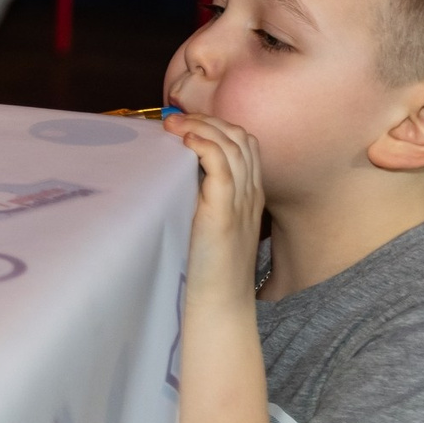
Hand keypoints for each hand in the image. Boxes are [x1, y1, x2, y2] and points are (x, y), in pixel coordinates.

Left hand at [163, 111, 264, 299]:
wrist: (219, 304)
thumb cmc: (208, 270)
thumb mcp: (210, 226)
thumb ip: (202, 200)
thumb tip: (175, 176)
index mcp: (249, 196)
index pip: (243, 144)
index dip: (216, 125)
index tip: (185, 123)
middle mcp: (250, 194)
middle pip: (240, 138)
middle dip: (208, 120)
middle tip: (175, 118)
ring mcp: (240, 202)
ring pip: (232, 146)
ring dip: (201, 126)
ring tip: (173, 123)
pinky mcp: (223, 213)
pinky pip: (221, 166)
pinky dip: (204, 145)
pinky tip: (185, 141)